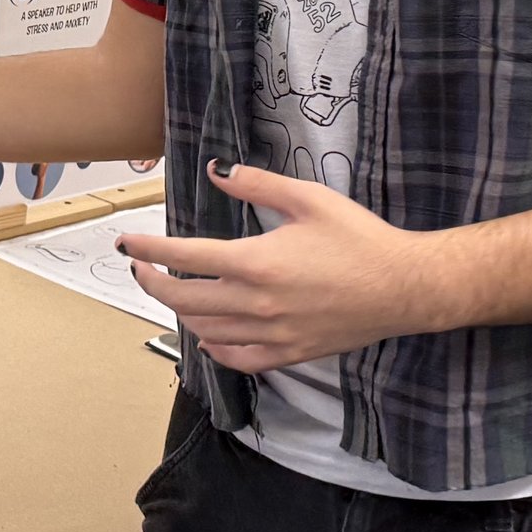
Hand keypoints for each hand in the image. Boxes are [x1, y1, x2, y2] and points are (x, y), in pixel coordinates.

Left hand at [118, 162, 441, 371]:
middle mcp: (257, 303)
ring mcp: (272, 334)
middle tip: (140, 266)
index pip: (184, 257)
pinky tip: (207, 337)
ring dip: (180, 312)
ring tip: (171, 291)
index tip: (126, 243)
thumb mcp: (308, 198)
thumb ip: (257, 185)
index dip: (148, 249)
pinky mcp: (290, 353)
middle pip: (184, 300)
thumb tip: (215, 172)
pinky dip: (214, 350)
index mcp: (257, 262)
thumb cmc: (360, 238)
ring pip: (205, 331)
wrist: (405, 287)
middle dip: (152, 281)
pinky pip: (239, 359)